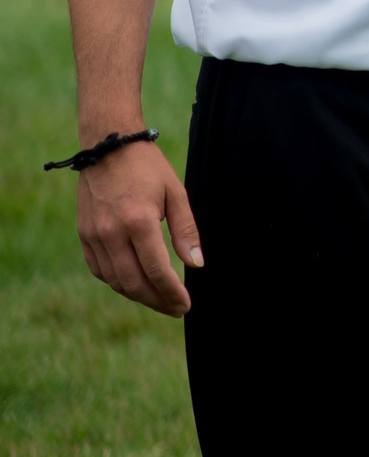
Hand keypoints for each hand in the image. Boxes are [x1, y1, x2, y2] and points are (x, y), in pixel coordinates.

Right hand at [76, 142, 199, 317]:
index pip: (156, 270)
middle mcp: (111, 233)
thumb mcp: (176, 193)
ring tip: (160, 300)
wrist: (107, 147)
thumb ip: (186, 231)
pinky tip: (135, 285)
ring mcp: (93, 236)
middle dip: (157, 301)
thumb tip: (197, 264)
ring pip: (115, 281)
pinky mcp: (83, 235)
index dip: (172, 292)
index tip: (186, 305)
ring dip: (138, 296)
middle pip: (134, 282)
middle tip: (176, 309)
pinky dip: (118, 282)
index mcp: (138, 221)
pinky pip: (99, 270)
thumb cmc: (148, 168)